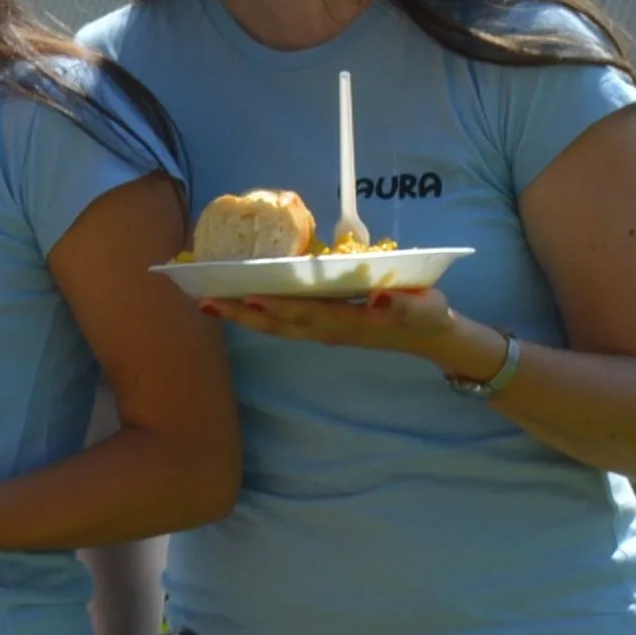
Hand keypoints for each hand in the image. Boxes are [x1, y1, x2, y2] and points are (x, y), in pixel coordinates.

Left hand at [207, 285, 474, 363]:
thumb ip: (405, 306)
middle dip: (243, 314)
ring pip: (275, 326)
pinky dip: (255, 314)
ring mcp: (322, 330)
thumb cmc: (428, 315)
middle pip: (279, 324)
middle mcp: (328, 330)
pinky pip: (282, 322)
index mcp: (349, 323)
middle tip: (206, 302)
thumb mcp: (426, 309)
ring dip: (241, 317)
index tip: (252, 299)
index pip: (308, 314)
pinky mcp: (320, 326)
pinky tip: (233, 303)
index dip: (279, 309)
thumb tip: (378, 299)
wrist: (429, 334)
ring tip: (206, 303)